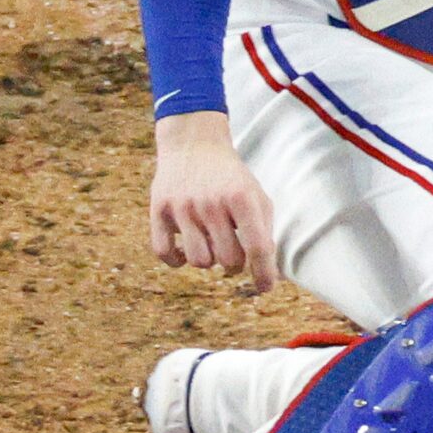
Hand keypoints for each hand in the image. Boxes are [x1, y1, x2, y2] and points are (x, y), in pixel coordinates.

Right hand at [150, 110, 279, 291]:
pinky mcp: (159, 209)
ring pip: (199, 261)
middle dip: (235, 265)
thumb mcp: (256, 195)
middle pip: (228, 259)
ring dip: (208, 261)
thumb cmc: (232, 178)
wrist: (194, 144)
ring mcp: (183, 207)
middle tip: (233, 253)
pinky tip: (185, 251)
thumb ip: (265, 231)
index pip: (258, 246)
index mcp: (242, 198)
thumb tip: (273, 274)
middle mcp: (212, 203)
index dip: (265, 273)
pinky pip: (164, 253)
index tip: (266, 288)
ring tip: (211, 245)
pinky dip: (176, 261)